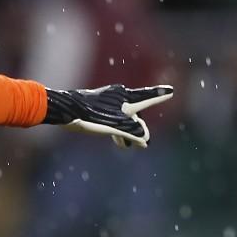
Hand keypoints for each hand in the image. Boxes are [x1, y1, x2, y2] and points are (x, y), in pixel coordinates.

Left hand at [43, 84, 173, 147]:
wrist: (65, 109)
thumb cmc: (90, 117)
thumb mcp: (115, 127)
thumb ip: (132, 132)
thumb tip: (146, 140)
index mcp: (125, 98)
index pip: (147, 97)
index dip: (160, 96)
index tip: (171, 90)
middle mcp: (118, 95)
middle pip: (136, 111)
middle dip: (138, 128)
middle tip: (140, 144)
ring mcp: (106, 98)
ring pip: (123, 115)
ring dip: (126, 130)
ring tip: (124, 146)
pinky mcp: (96, 103)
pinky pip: (112, 115)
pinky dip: (116, 126)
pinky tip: (113, 138)